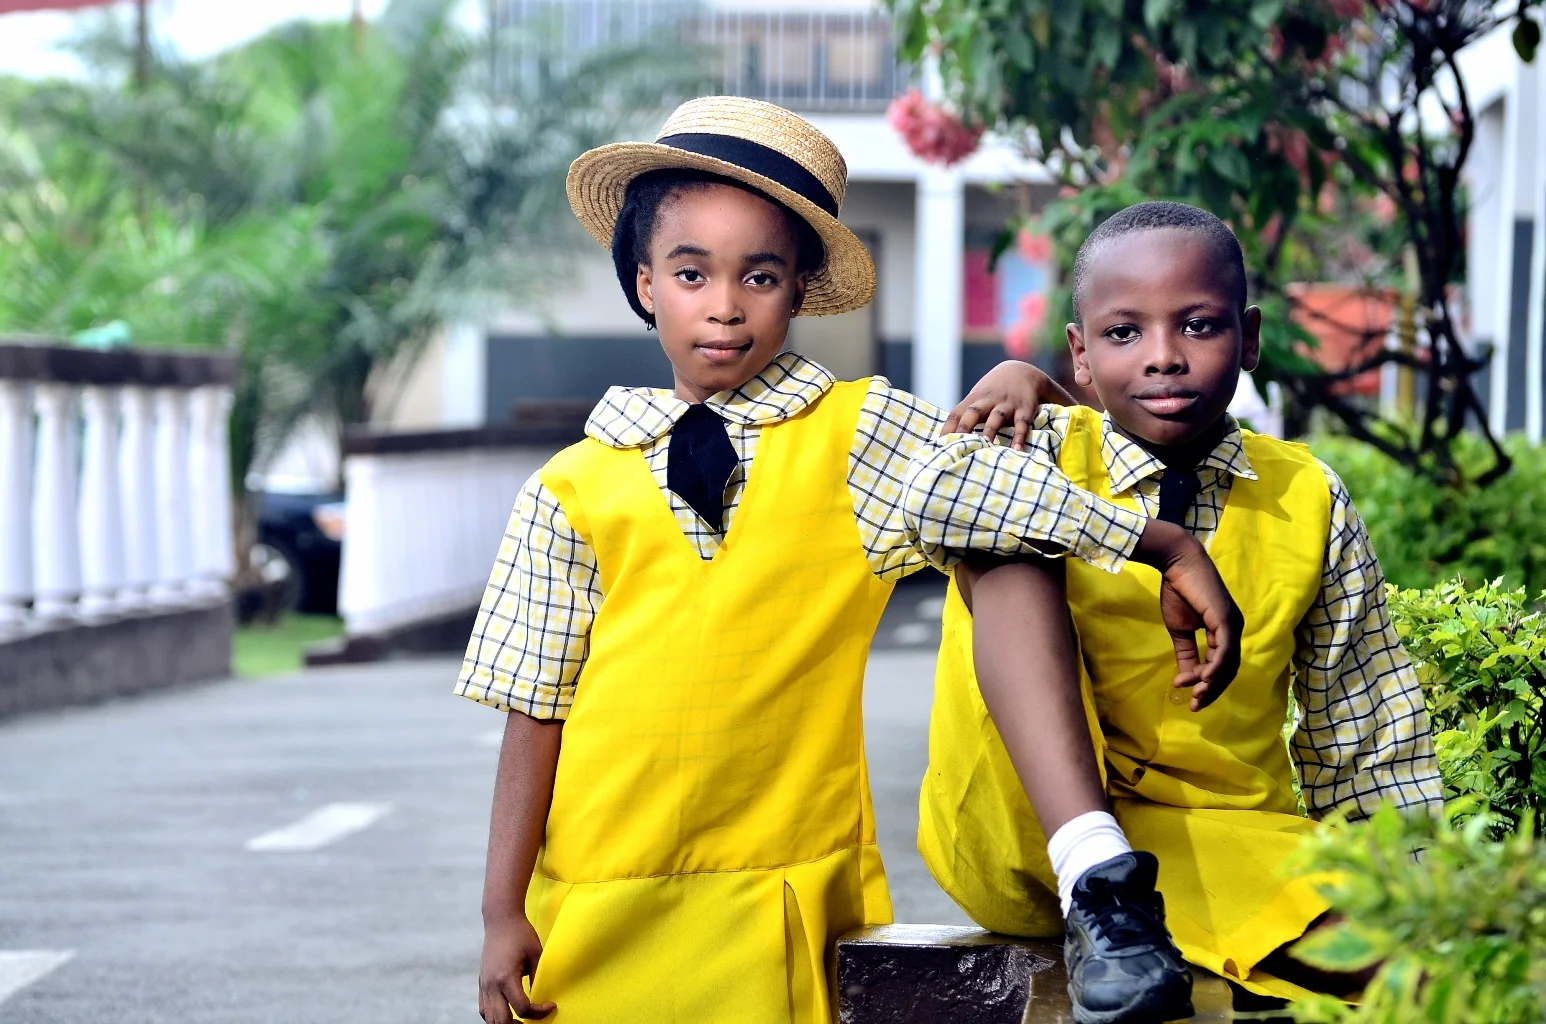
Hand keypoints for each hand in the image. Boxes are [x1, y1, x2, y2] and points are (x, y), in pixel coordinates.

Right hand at [479, 914, 554, 1021]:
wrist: (501, 919)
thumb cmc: (521, 934)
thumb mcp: (536, 954)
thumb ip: (538, 978)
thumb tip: (543, 997)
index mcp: (506, 977)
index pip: (522, 1008)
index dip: (539, 1012)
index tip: (550, 1005)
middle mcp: (492, 984)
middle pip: (501, 1021)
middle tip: (533, 1020)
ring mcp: (484, 984)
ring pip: (488, 1018)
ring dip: (504, 1023)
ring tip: (520, 1021)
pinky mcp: (481, 982)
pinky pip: (483, 1008)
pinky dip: (494, 1016)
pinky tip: (507, 1012)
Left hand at [944, 360, 1072, 450]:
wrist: (1022, 371)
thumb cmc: (993, 392)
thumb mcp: (978, 398)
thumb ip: (965, 416)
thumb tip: (946, 438)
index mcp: (974, 399)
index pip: (957, 413)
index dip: (948, 427)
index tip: (940, 442)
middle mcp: (988, 401)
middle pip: (974, 413)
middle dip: (965, 427)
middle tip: (958, 444)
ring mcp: (1007, 404)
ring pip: (996, 417)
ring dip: (991, 430)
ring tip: (986, 445)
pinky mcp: (1024, 409)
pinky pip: (1022, 424)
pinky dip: (1019, 436)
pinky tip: (1017, 450)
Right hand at [1131, 519, 1243, 710]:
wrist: (1177, 564)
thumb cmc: (1179, 591)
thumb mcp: (1180, 630)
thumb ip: (1185, 653)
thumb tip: (1185, 679)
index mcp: (1224, 631)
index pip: (1220, 665)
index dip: (1204, 682)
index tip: (1182, 689)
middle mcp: (1233, 629)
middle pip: (1228, 670)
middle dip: (1211, 690)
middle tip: (1194, 704)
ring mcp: (1233, 625)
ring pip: (1228, 664)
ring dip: (1211, 683)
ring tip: (1193, 693)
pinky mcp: (1226, 620)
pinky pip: (1225, 651)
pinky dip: (1216, 668)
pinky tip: (1203, 679)